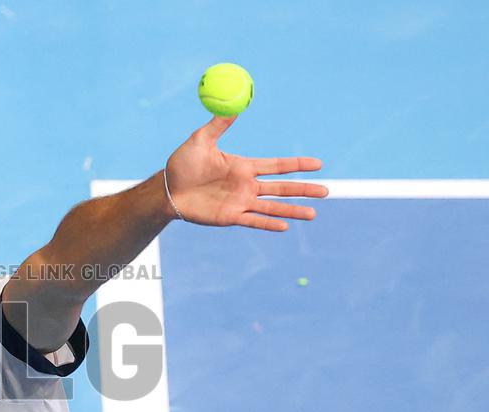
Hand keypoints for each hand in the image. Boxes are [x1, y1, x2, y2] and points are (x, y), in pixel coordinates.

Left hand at [164, 115, 327, 231]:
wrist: (166, 190)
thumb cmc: (182, 165)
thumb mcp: (200, 140)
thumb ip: (218, 124)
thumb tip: (233, 103)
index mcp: (243, 166)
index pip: (277, 166)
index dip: (298, 164)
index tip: (319, 163)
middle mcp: (246, 186)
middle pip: (282, 188)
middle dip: (304, 189)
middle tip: (327, 191)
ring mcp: (240, 203)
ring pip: (273, 206)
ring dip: (293, 209)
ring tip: (313, 214)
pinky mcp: (230, 217)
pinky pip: (254, 221)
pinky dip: (269, 223)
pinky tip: (285, 226)